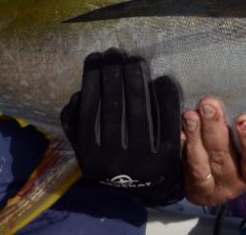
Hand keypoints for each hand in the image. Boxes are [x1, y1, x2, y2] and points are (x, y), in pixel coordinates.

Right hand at [61, 49, 183, 205]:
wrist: (150, 193)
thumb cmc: (115, 162)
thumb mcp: (87, 151)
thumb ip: (76, 126)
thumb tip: (77, 95)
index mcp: (91, 157)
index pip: (89, 108)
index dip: (91, 78)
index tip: (95, 57)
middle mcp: (115, 160)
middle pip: (114, 103)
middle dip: (113, 70)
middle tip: (115, 53)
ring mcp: (144, 159)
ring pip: (138, 107)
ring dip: (136, 76)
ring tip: (134, 60)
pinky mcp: (169, 156)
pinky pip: (167, 117)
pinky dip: (164, 95)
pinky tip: (162, 79)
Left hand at [182, 97, 245, 205]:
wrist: (228, 175)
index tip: (244, 120)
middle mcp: (236, 185)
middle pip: (224, 159)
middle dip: (216, 130)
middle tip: (210, 106)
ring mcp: (214, 188)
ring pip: (203, 164)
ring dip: (196, 137)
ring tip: (191, 116)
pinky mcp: (195, 188)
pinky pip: (188, 171)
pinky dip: (185, 149)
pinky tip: (182, 132)